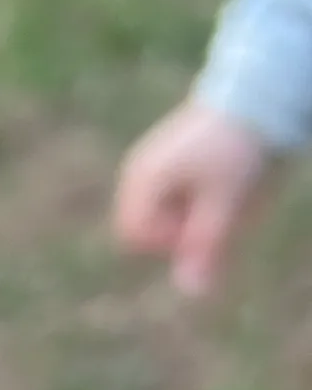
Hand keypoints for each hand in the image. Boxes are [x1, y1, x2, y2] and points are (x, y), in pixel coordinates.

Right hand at [112, 99, 271, 296]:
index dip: (169, 243)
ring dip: (187, 216)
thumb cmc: (238, 153)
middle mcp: (137, 172)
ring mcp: (151, 162)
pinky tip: (220, 183)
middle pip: (144, 227)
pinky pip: (170, 195)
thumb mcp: (227, 205)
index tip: (203, 226)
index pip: (134, 236)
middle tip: (218, 210)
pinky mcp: (168, 157)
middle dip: (178, 231)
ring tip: (223, 194)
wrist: (256, 97)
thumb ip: (205, 247)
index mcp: (143, 182)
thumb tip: (190, 292)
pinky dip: (192, 200)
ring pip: (159, 212)